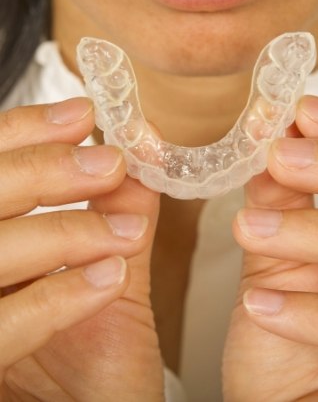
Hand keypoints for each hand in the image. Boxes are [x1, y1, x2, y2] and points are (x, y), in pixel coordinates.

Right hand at [0, 98, 163, 400]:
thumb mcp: (108, 280)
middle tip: (108, 162)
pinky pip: (0, 328)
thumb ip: (118, 219)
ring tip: (123, 234)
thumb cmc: (91, 363)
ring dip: (63, 232)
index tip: (81, 114)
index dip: (23, 135)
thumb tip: (143, 158)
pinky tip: (108, 277)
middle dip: (43, 172)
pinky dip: (56, 296)